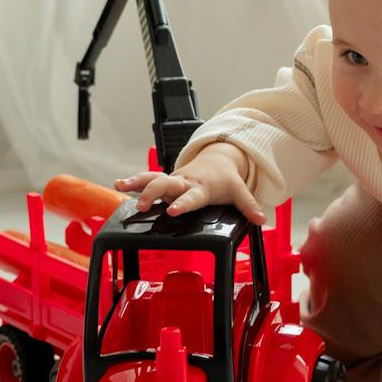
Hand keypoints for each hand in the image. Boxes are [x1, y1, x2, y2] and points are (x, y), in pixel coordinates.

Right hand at [113, 142, 266, 224]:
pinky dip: (133, 182)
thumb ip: (249, 207)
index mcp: (201, 188)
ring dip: (137, 182)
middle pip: (165, 184)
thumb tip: (262, 220)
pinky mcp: (166, 181)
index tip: (172, 210)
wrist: (217, 160)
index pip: (191, 197)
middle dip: (152, 193)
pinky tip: (118, 185)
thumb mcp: (239, 192)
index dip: (182, 203)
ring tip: (120, 185)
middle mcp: (183, 183)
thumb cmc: (225, 180)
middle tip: (142, 205)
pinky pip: (147, 179)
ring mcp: (173, 181)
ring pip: (152, 178)